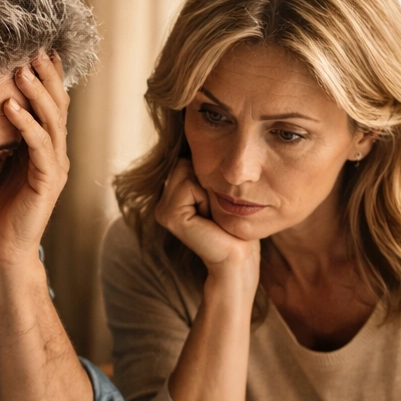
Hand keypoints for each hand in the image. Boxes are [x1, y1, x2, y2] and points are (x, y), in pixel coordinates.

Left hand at [0, 51, 69, 265]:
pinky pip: (40, 147)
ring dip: (38, 93)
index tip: (33, 46)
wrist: (0, 251)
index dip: (44, 74)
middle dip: (46, 74)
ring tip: (21, 69)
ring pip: (53, 121)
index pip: (49, 102)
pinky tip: (10, 106)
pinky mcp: (48, 183)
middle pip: (57, 104)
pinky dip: (27, 125)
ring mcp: (54, 168)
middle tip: (32, 46)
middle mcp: (54, 153)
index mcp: (43, 147)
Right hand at [155, 159, 258, 275]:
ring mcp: (162, 210)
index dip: (208, 175)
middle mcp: (162, 203)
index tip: (215, 202)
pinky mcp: (169, 217)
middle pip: (184, 162)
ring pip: (185, 170)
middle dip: (206, 180)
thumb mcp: (218, 192)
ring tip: (212, 214)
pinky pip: (188, 185)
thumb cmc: (235, 226)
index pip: (186, 160)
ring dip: (207, 189)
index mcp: (171, 197)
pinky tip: (208, 219)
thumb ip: (203, 172)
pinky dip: (205, 198)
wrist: (238, 259)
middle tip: (215, 210)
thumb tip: (201, 142)